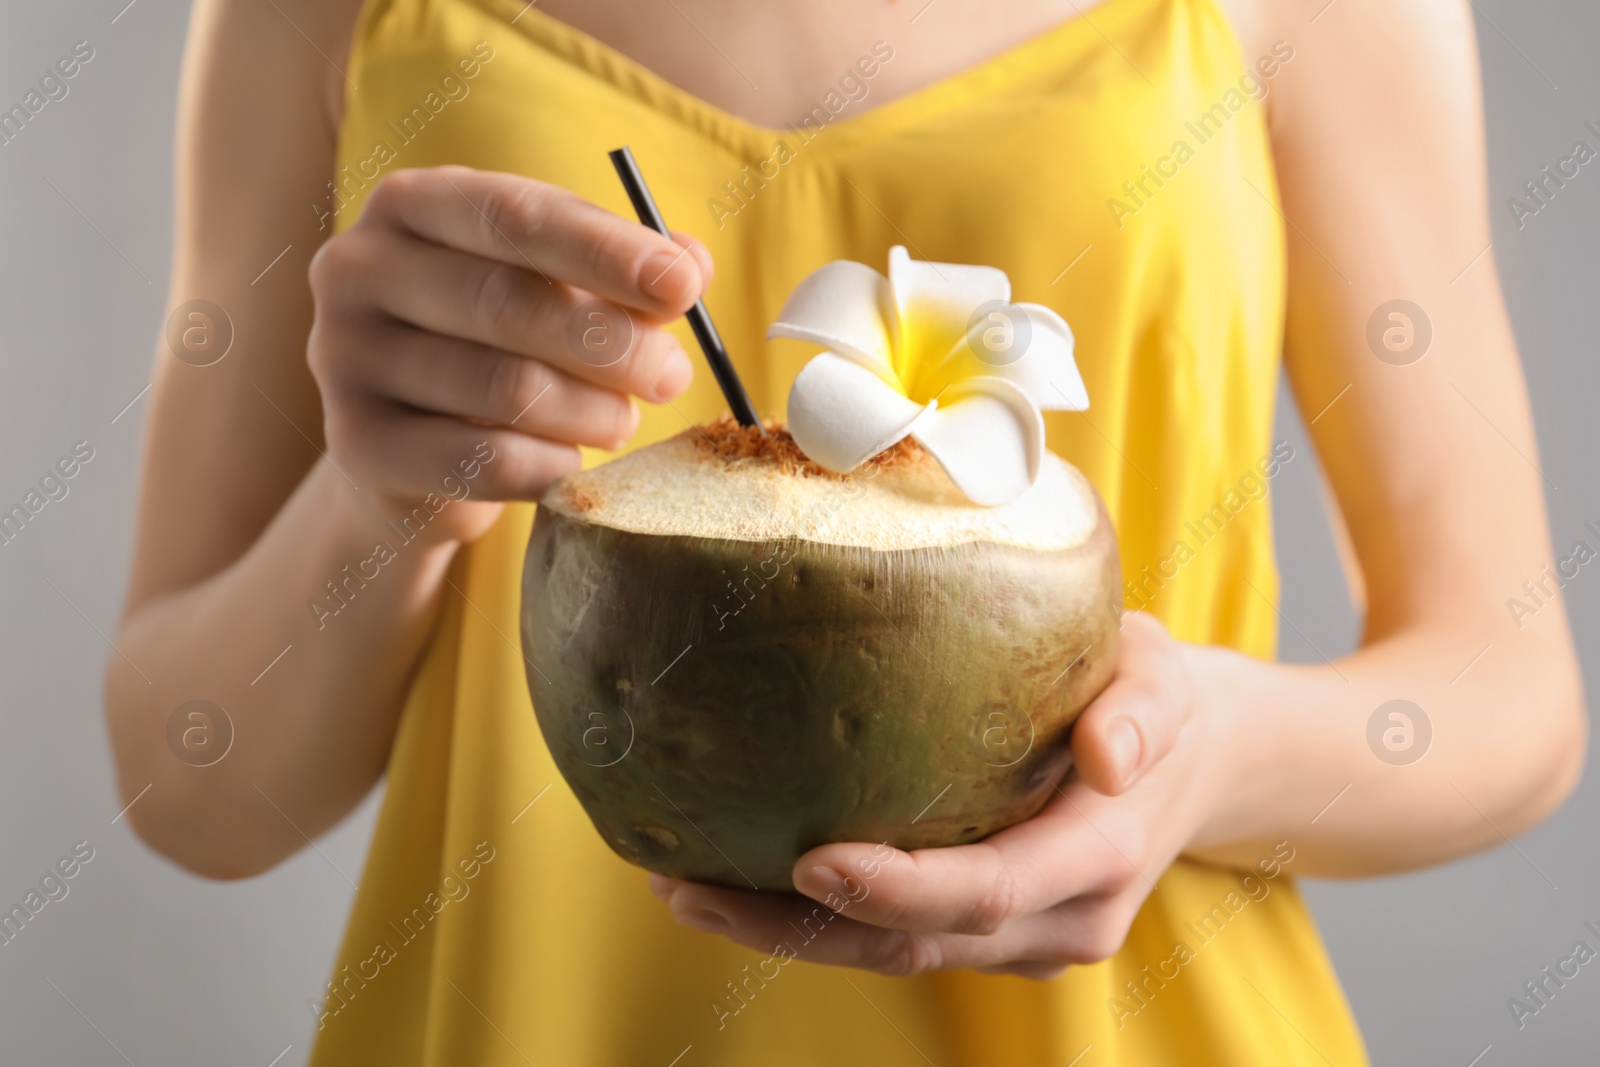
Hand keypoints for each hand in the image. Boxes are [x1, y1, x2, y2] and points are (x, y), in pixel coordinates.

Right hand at [306, 165, 710, 541]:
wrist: (410, 455)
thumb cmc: (498, 348)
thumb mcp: (558, 291)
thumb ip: (624, 271)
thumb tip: (690, 264)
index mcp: (414, 205)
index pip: (517, 216)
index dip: (606, 251)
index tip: (683, 288)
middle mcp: (359, 267)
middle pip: (509, 302)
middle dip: (612, 344)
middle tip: (671, 376)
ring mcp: (343, 356)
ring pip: (504, 386)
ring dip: (590, 412)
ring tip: (621, 423)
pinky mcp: (354, 443)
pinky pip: (481, 459)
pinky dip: (548, 465)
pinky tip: (568, 464)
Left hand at [651, 613, 1241, 978]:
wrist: (1196, 761)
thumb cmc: (1157, 700)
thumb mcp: (1164, 677)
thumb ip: (1143, 713)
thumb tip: (1106, 755)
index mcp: (1098, 855)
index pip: (989, 892)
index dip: (900, 890)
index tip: (810, 862)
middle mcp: (1062, 918)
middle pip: (918, 943)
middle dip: (799, 928)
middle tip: (689, 888)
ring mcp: (1025, 939)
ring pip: (895, 955)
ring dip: (788, 934)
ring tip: (684, 888)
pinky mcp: (993, 934)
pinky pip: (899, 939)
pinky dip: (817, 921)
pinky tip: (739, 879)